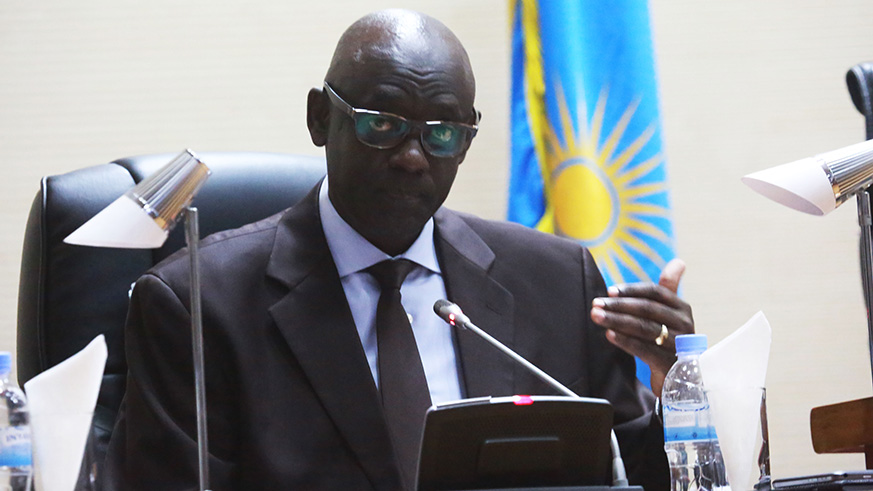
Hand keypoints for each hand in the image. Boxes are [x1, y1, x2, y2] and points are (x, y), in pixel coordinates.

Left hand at [590, 258, 693, 396]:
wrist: (681, 378)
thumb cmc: (670, 340)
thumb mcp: (670, 314)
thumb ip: (670, 288)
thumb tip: (678, 262)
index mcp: (681, 307)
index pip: (655, 292)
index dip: (631, 290)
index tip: (609, 290)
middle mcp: (683, 323)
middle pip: (647, 309)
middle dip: (618, 305)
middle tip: (596, 303)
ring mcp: (678, 344)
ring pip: (644, 328)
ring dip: (617, 320)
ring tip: (597, 316)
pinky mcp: (670, 362)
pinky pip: (645, 349)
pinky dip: (625, 341)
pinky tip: (609, 335)